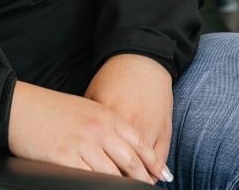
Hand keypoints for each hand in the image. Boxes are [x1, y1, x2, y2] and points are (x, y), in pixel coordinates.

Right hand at [7, 80, 160, 183]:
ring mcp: (82, 144)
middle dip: (142, 179)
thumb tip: (123, 145)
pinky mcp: (64, 158)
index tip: (160, 174)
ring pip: (113, 174)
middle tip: (148, 189)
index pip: (139, 142)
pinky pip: (89, 179)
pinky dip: (99, 187)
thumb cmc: (49, 108)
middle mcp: (98, 129)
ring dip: (123, 186)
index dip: (151, 162)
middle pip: (130, 161)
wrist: (18, 107)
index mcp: (105, 115)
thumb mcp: (85, 108)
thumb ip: (106, 124)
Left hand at [84, 54, 174, 183]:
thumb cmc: (113, 78)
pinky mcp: (165, 128)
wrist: (141, 61)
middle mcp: (131, 125)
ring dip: (139, 179)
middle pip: (124, 164)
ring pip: (144, 165)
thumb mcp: (93, 96)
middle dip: (119, 179)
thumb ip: (86, 121)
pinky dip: (156, 171)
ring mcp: (150, 128)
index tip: (93, 177)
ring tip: (133, 186)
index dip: (98, 169)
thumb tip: (73, 142)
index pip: (102, 152)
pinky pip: (161, 158)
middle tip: (113, 186)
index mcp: (110, 118)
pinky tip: (150, 178)